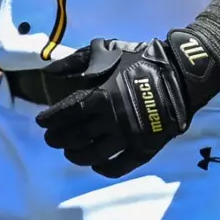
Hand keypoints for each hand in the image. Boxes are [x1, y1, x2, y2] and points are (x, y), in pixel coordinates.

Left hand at [35, 32, 219, 177]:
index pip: (66, 114)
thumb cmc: (138, 59)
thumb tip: (48, 71)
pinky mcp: (144, 149)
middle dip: (58, 139)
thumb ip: (75, 61)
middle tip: (50, 139)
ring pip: (93, 155)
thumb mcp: (104, 50)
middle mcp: (111, 120)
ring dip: (76, 155)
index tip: (41, 122)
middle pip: (76, 136)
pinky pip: (118, 167)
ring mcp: (128, 137)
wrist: (178, 73)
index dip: (50, 120)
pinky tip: (95, 164)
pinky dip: (103, 169)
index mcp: (100, 95)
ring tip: (69, 152)